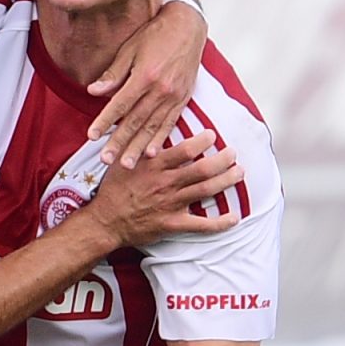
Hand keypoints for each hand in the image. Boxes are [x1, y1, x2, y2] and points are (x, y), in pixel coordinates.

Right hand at [85, 129, 242, 246]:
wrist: (105, 220)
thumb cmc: (113, 189)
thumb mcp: (120, 160)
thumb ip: (135, 143)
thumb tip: (140, 120)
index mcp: (154, 165)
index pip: (185, 149)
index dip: (203, 141)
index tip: (213, 135)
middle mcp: (165, 182)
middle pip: (203, 169)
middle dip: (223, 160)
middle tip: (233, 153)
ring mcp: (170, 204)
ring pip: (206, 191)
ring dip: (226, 181)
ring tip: (239, 172)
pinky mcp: (172, 223)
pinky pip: (201, 225)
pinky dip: (220, 223)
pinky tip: (234, 217)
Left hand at [86, 0, 205, 167]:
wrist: (188, 26)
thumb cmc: (155, 35)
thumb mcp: (130, 49)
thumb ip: (113, 74)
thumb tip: (93, 91)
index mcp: (145, 76)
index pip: (120, 105)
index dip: (105, 121)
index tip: (91, 136)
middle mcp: (160, 90)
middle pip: (136, 121)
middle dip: (120, 142)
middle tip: (107, 160)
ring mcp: (174, 96)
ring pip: (153, 127)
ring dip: (139, 147)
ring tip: (127, 164)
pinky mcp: (184, 99)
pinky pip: (170, 123)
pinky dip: (161, 139)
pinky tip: (152, 153)